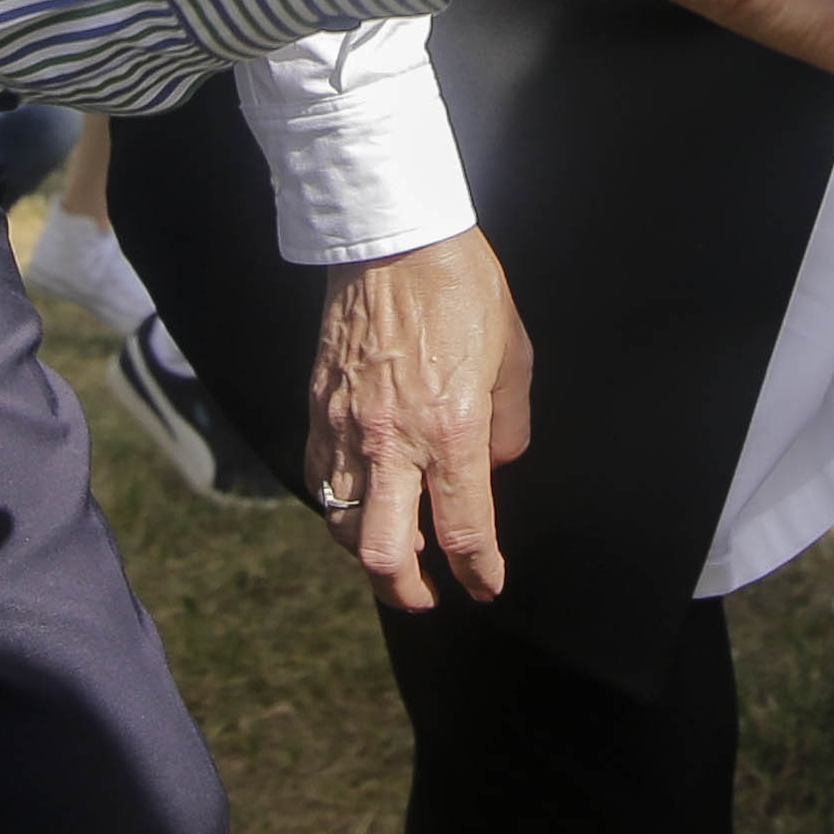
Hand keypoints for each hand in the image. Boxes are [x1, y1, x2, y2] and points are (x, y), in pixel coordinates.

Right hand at [304, 229, 535, 607]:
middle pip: (386, 554)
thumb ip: (508, 426)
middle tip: (426, 595)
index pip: (465, 531)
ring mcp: (347, 428)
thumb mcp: (515, 358)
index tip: (487, 586)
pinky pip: (319, 478)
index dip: (479, 573)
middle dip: (408, 590)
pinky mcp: (318, 408)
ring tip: (395, 553)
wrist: (393, 239)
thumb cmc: (461, 288)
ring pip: (343, 524)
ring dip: (369, 553)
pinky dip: (337, 505)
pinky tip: (358, 503)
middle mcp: (394, 442)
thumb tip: (494, 465)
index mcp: (452, 431)